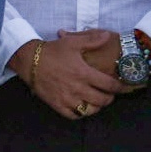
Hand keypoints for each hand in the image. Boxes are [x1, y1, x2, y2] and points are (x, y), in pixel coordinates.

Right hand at [7, 31, 125, 118]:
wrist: (28, 60)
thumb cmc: (52, 51)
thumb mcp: (71, 43)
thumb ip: (91, 40)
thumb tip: (108, 36)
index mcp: (84, 73)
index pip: (109, 85)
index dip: (119, 88)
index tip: (122, 87)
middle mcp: (78, 88)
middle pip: (102, 100)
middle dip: (109, 98)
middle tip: (108, 94)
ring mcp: (67, 98)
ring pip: (90, 110)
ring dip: (96, 107)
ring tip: (96, 101)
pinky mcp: (57, 104)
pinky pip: (74, 115)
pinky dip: (80, 113)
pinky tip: (81, 106)